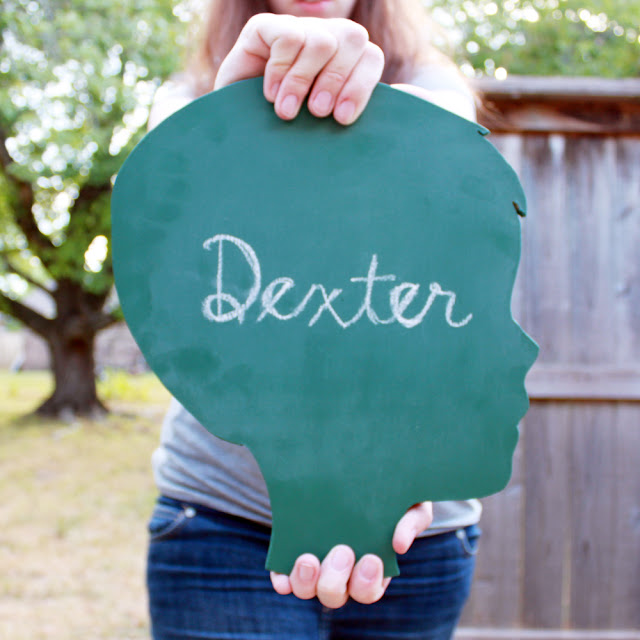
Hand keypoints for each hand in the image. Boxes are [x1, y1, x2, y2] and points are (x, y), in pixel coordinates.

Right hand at [214, 13, 383, 124]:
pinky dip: (281, 70)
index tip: (341, 119)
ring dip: (303, 81)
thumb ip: (349, 115)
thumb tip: (396, 104)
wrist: (238, 135)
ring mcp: (298, 30)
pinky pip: (288, 37)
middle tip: (317, 113)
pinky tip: (271, 94)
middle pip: (353, 40)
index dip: (360, 87)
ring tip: (287, 112)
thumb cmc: (285, 137)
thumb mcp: (322, 129)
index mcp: (348, 62)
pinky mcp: (265, 27)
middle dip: (335, 82)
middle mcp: (327, 39)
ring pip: (321, 41)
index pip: (371, 58)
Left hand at [270, 501, 432, 607]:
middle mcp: (341, 573)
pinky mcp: (292, 552)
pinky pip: (284, 576)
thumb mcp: (411, 502)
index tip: (371, 559)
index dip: (368, 583)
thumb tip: (400, 545)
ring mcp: (316, 564)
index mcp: (371, 568)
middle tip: (343, 550)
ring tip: (308, 559)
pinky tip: (282, 574)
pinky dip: (283, 579)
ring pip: (308, 589)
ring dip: (307, 581)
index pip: (369, 590)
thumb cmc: (391, 492)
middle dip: (337, 578)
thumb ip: (411, 521)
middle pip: (335, 594)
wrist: (357, 467)